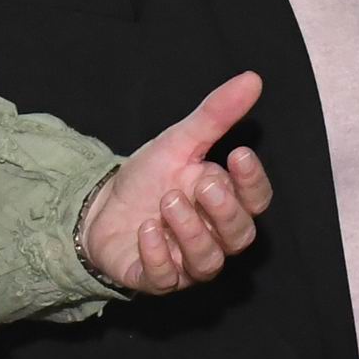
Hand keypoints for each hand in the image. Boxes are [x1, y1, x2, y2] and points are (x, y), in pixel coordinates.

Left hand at [79, 73, 276, 291]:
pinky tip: (146, 229)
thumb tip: (251, 79)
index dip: (253, 181)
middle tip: (202, 182)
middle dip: (224, 210)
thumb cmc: (150, 178)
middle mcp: (214, 237)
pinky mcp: (156, 279)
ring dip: (191, 231)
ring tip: (168, 201)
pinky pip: (166, 278)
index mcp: (226, 202)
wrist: (101, 207)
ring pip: (208, 261)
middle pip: (240, 236)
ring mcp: (186, 263)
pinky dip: (158, 255)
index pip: (257, 200)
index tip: (238, 154)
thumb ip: (215, 116)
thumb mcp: (179, 141)